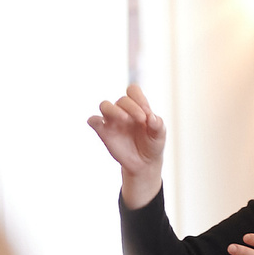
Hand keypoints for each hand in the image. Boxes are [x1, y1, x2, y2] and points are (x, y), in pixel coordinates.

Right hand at [88, 83, 166, 208]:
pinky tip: (100, 124)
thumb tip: (151, 117)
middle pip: (122, 99)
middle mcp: (123, 110)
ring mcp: (112, 121)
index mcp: (136, 106)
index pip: (133, 91)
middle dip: (132, 107)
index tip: (148, 113)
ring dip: (114, 110)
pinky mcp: (103, 132)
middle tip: (142, 120)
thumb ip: (158, 124)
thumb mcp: (160, 134)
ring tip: (124, 119)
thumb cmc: (152, 144)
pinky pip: (93, 121)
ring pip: (104, 105)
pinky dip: (94, 120)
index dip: (139, 98)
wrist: (144, 163)